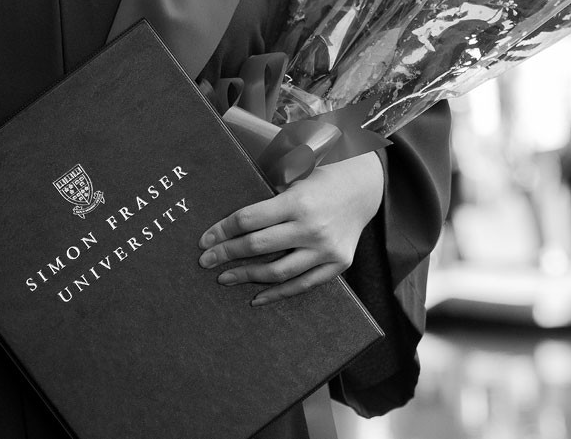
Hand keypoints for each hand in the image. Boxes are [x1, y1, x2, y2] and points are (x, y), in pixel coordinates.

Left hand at [198, 151, 383, 305]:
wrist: (366, 189)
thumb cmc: (322, 179)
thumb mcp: (295, 175)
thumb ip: (268, 196)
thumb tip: (229, 222)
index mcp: (298, 201)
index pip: (249, 219)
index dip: (222, 231)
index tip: (204, 240)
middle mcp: (312, 227)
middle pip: (258, 246)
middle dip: (226, 254)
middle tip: (206, 261)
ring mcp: (326, 249)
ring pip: (278, 271)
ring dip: (247, 276)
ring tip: (225, 278)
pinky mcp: (338, 264)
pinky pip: (302, 285)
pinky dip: (277, 294)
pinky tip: (256, 297)